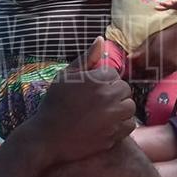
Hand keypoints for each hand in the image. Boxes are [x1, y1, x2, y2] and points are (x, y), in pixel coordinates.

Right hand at [31, 37, 135, 163]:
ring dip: (120, 109)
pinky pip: (129, 125)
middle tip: (98, 103)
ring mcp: (111, 117)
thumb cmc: (54, 104)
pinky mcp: (113, 135)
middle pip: (124, 89)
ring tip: (104, 113)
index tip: (92, 91)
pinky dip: (122, 125)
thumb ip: (86, 58)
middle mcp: (106, 97)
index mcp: (95, 80)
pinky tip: (107, 125)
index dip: (104, 81)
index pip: (113, 74)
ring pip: (129, 107)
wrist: (47, 137)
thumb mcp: (65, 76)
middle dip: (114, 94)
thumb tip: (101, 39)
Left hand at [128, 24, 176, 79]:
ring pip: (154, 75)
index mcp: (155, 51)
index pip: (140, 64)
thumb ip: (141, 49)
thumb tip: (130, 58)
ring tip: (142, 74)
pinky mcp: (175, 68)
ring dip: (146, 76)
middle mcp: (163, 60)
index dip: (134, 67)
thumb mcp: (152, 38)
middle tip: (133, 73)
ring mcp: (170, 65)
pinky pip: (163, 75)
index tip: (130, 68)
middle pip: (146, 71)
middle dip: (139, 73)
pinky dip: (156, 76)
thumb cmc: (167, 33)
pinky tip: (152, 74)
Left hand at [155, 0, 176, 14]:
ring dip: (164, 5)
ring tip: (160, 2)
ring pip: (168, 6)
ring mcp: (173, 5)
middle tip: (169, 1)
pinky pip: (165, 8)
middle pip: (175, 2)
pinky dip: (160, 8)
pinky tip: (155, 7)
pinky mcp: (170, 7)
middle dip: (172, 2)